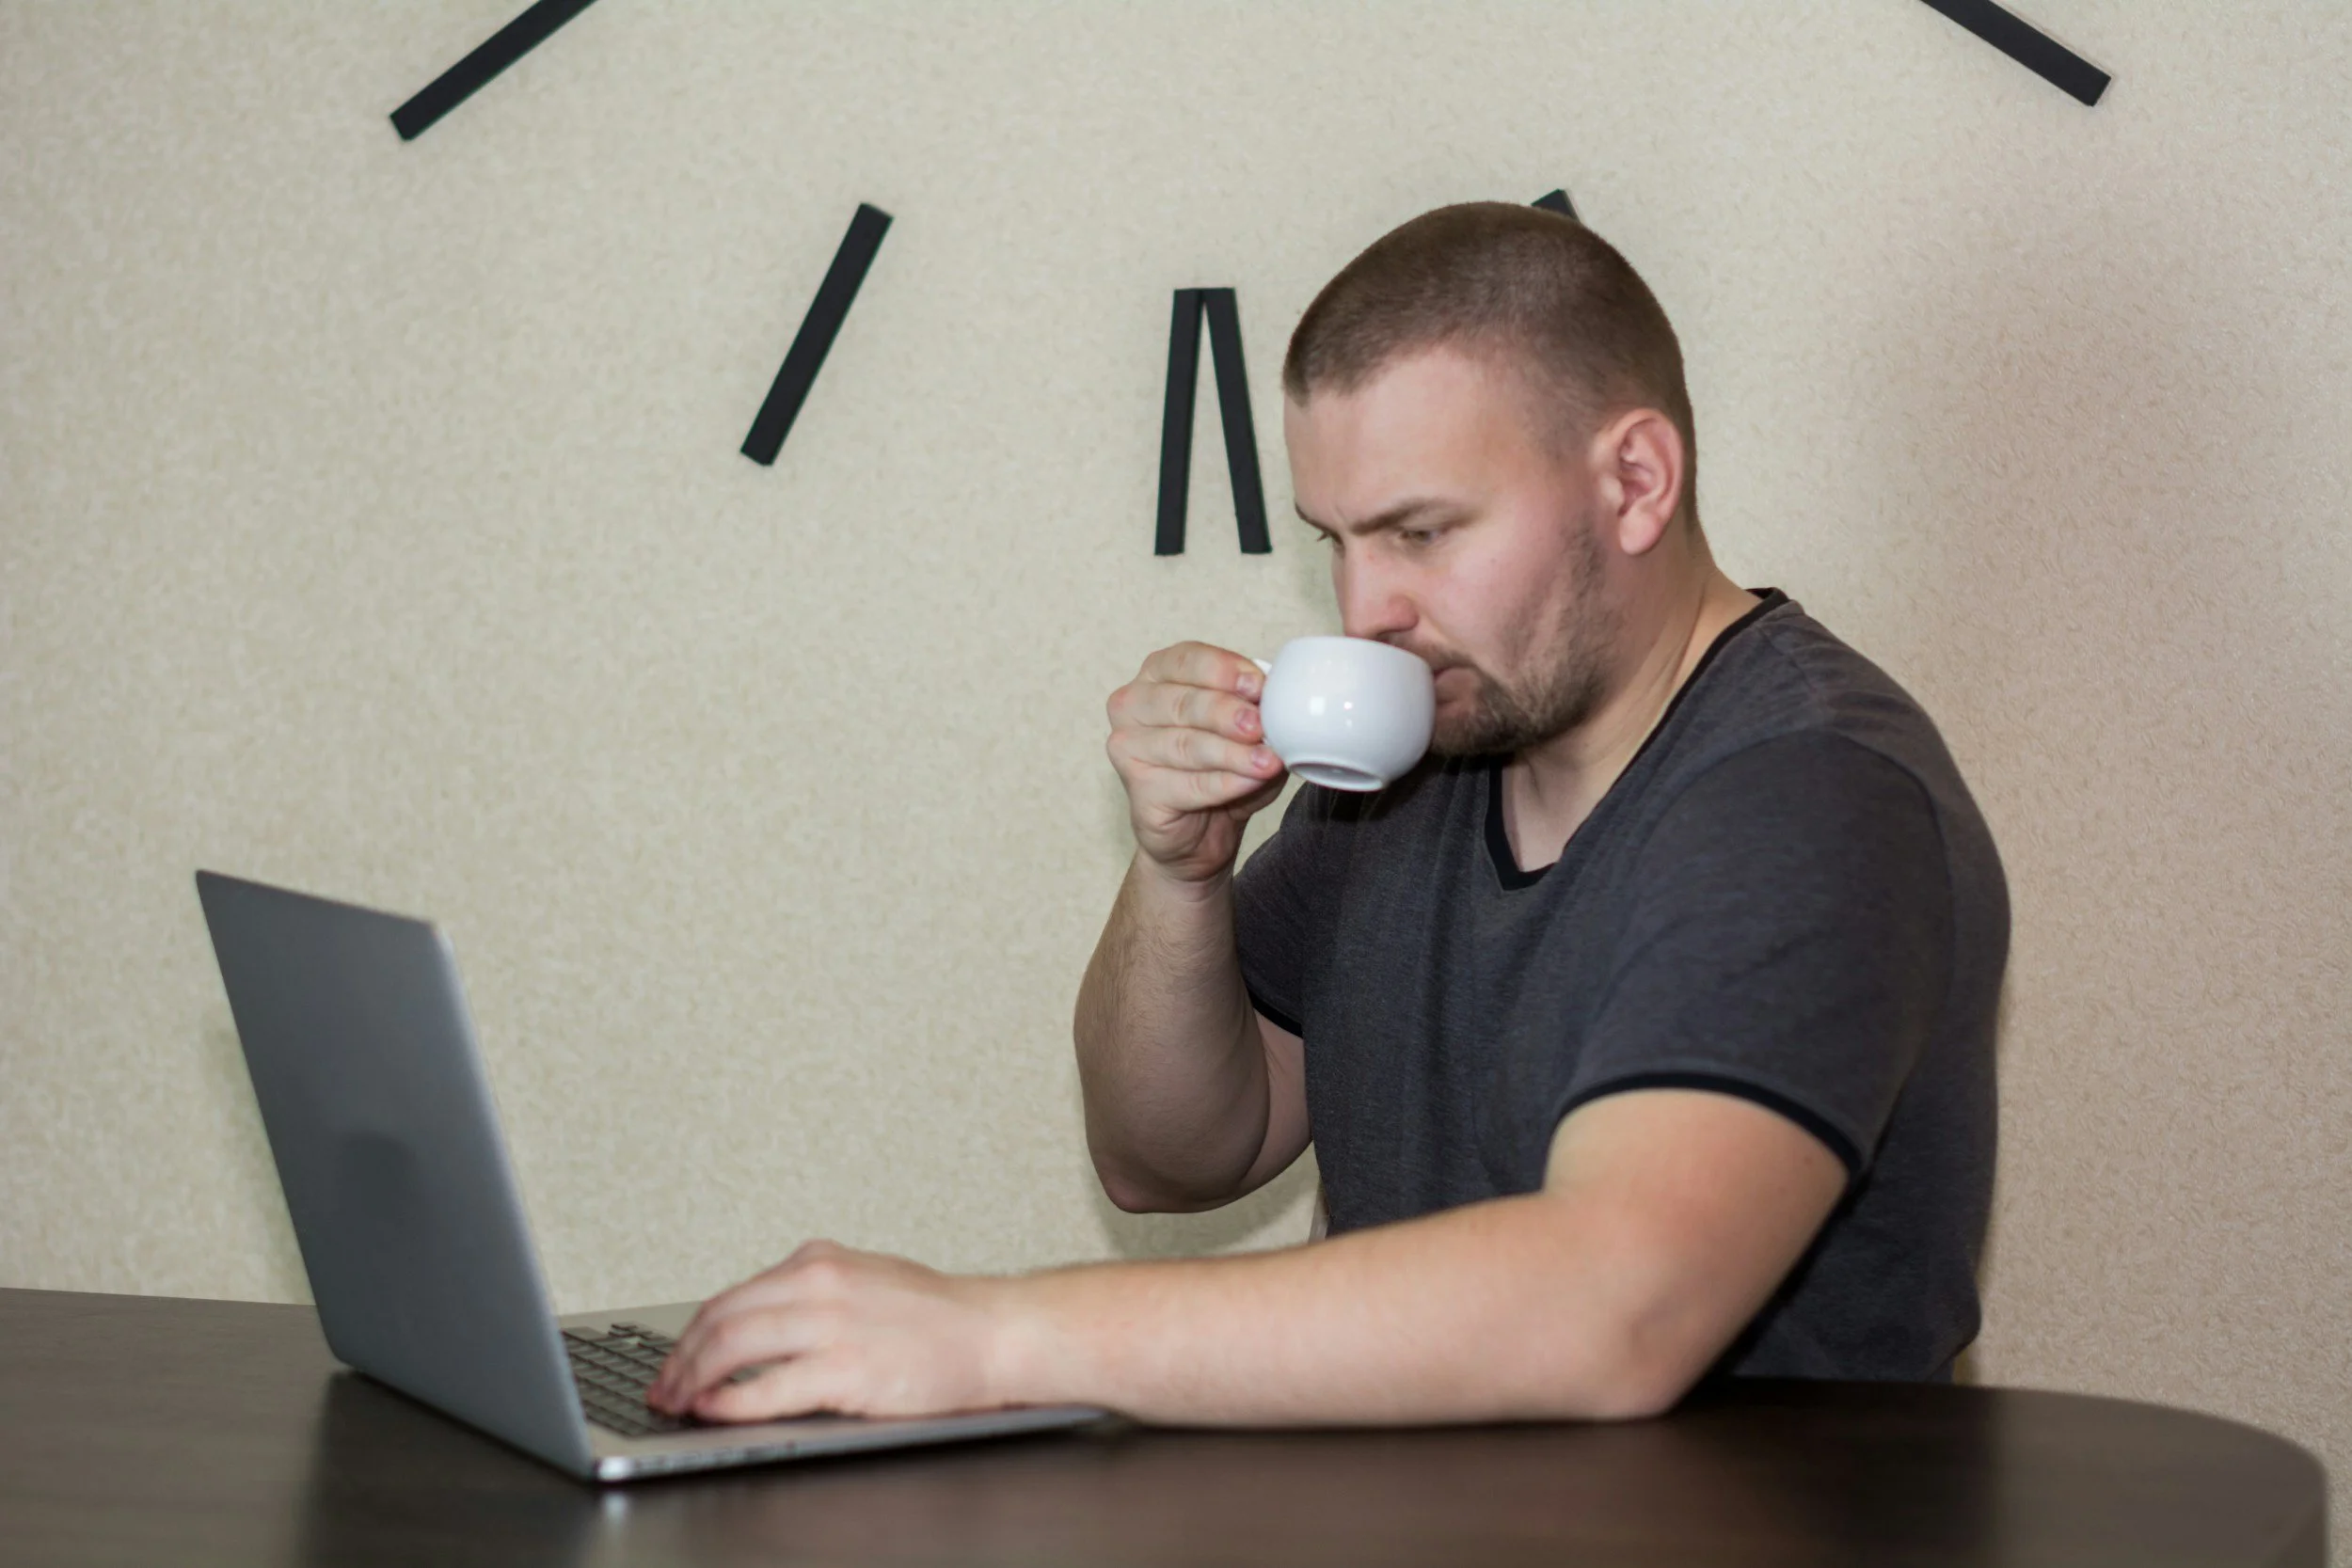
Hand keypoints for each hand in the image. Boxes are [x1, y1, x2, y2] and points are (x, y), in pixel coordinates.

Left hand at [645, 1240, 1020, 1422]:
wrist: (996, 1332)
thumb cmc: (938, 1317)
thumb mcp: (864, 1281)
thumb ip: (809, 1294)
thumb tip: (752, 1326)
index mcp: (820, 1260)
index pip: (731, 1297)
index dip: (690, 1337)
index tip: (674, 1364)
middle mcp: (820, 1284)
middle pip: (720, 1319)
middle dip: (680, 1360)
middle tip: (663, 1389)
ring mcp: (833, 1325)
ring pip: (733, 1348)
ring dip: (694, 1380)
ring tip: (679, 1404)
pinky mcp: (848, 1369)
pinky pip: (769, 1387)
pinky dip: (730, 1402)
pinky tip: (713, 1410)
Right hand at [1105, 641, 1286, 883]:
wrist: (1201, 828)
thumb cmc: (1220, 765)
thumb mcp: (1246, 727)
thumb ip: (1255, 709)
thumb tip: (1274, 702)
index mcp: (1158, 673)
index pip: (1186, 660)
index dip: (1223, 670)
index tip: (1257, 685)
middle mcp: (1134, 705)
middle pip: (1182, 703)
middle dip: (1226, 713)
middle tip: (1259, 725)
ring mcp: (1128, 747)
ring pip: (1186, 746)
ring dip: (1232, 754)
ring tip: (1266, 761)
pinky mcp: (1138, 790)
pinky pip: (1187, 785)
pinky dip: (1225, 784)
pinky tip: (1250, 782)